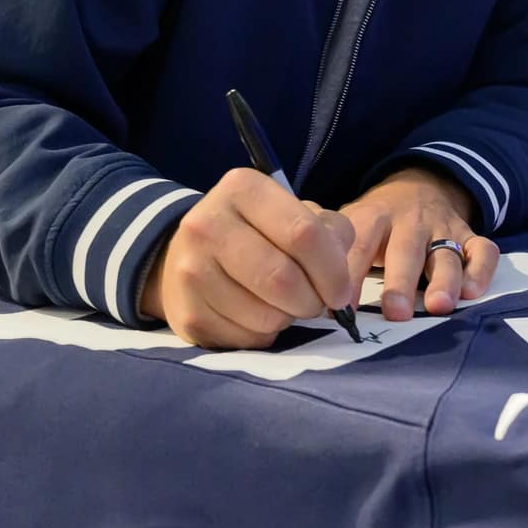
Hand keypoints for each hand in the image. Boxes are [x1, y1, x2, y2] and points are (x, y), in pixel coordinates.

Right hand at [138, 167, 357, 349]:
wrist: (189, 255)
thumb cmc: (257, 232)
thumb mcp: (295, 214)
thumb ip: (329, 233)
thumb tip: (341, 279)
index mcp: (242, 188)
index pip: (304, 233)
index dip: (332, 270)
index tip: (339, 290)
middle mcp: (208, 223)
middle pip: (283, 278)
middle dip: (312, 301)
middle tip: (315, 303)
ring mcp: (191, 270)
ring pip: (265, 316)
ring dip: (288, 318)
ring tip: (282, 304)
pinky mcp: (186, 313)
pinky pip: (246, 338)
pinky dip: (264, 334)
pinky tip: (256, 315)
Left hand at [342, 166, 497, 322]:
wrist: (420, 186)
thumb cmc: (376, 223)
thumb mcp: (350, 224)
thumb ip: (331, 253)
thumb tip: (298, 294)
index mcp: (372, 218)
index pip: (359, 245)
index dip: (350, 275)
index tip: (341, 308)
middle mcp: (409, 222)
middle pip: (405, 250)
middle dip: (400, 281)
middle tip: (395, 313)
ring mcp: (442, 229)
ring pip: (445, 253)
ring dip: (444, 279)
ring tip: (439, 306)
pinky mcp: (469, 237)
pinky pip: (482, 250)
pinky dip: (480, 270)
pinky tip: (471, 292)